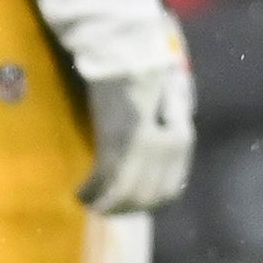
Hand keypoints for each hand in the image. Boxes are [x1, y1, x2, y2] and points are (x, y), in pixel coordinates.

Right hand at [78, 51, 196, 212]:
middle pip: (146, 199)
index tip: (131, 207)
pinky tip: (81, 193)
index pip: (170, 192)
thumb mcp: (173, 111)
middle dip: (125, 209)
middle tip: (107, 209)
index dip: (148, 204)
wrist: (125, 52)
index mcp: (182, 141)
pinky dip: (91, 192)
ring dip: (107, 205)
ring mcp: (142, 145)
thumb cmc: (150, 74)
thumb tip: (167, 170)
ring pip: (125, 195)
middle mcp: (166, 147)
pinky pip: (105, 179)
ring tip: (93, 204)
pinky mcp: (116, 138)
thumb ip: (173, 140)